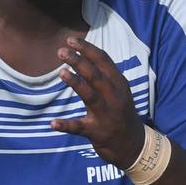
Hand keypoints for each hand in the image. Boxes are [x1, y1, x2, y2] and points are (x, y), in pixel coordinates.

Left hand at [51, 37, 144, 167]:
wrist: (133, 144)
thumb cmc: (120, 112)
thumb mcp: (119, 90)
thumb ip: (105, 74)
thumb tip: (84, 53)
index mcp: (118, 84)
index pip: (103, 61)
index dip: (87, 49)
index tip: (71, 40)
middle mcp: (114, 97)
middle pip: (96, 75)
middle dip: (79, 61)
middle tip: (61, 51)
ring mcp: (106, 115)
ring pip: (90, 96)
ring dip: (76, 83)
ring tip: (61, 73)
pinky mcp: (97, 132)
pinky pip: (79, 128)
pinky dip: (66, 125)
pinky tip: (52, 123)